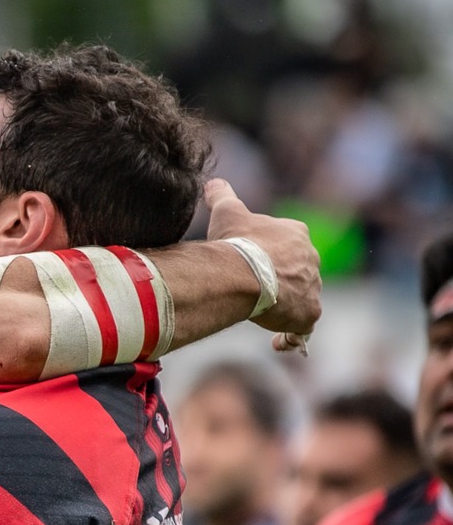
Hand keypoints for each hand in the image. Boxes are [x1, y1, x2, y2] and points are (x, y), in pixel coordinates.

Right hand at [202, 179, 320, 347]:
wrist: (243, 273)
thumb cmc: (236, 243)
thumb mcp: (226, 214)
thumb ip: (222, 196)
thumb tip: (211, 182)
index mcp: (295, 234)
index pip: (287, 247)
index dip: (270, 258)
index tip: (253, 266)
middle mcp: (312, 259)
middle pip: (297, 273)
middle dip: (280, 284)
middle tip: (255, 294)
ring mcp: (313, 287)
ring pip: (301, 299)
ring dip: (285, 308)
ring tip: (263, 317)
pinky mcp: (309, 312)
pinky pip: (303, 327)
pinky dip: (291, 335)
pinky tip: (277, 342)